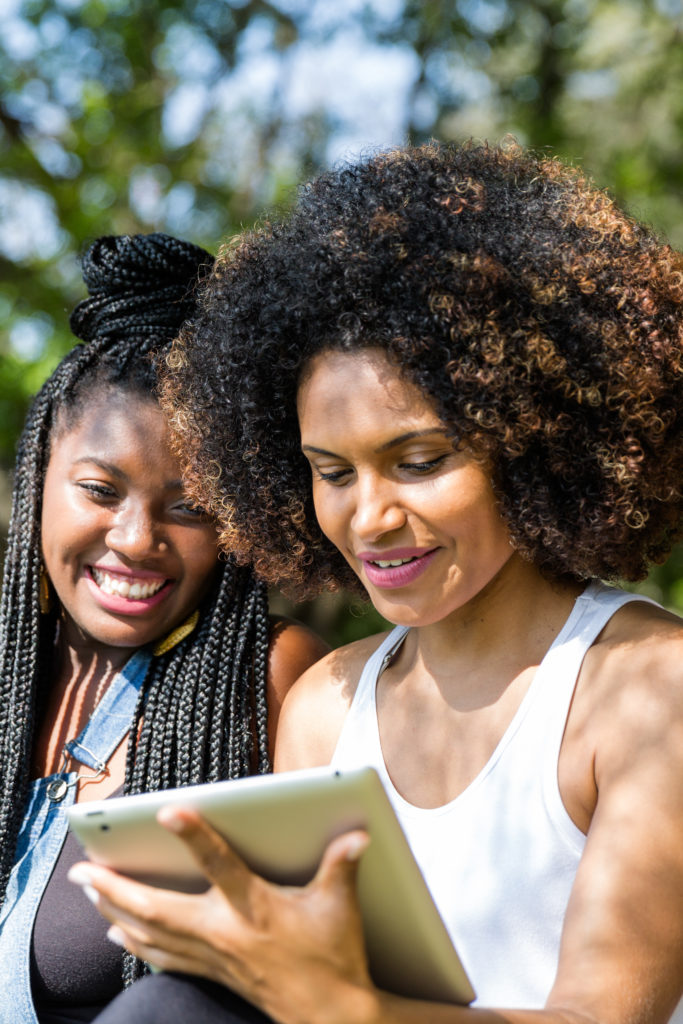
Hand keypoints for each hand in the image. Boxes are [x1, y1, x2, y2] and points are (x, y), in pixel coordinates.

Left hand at [68, 807, 375, 1023]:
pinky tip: (117, 931)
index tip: (167, 810)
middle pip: (158, 908)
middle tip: (82, 869)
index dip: (193, 836)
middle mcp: (224, 931)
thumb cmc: (334, 957)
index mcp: (254, 908)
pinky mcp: (212, 971)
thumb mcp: (341, 905)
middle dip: (116, 888)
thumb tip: (357, 835)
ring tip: (89, 892)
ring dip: (115, 911)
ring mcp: (213, 955)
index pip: (218, 863)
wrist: (330, 1014)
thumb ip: (342, 865)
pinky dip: (135, 941)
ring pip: (151, 933)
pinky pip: (162, 956)